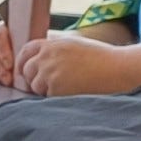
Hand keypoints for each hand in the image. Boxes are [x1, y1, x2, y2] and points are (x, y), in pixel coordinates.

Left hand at [16, 35, 132, 96]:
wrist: (117, 68)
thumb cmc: (100, 58)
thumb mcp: (74, 44)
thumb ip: (54, 50)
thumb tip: (37, 58)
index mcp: (52, 44)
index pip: (26, 51)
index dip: (23, 61)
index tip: (24, 70)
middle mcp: (48, 56)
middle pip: (27, 70)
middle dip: (35, 78)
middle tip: (51, 83)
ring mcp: (50, 72)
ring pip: (35, 85)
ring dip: (45, 89)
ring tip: (66, 85)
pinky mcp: (55, 88)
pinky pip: (46, 96)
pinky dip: (55, 97)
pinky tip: (71, 91)